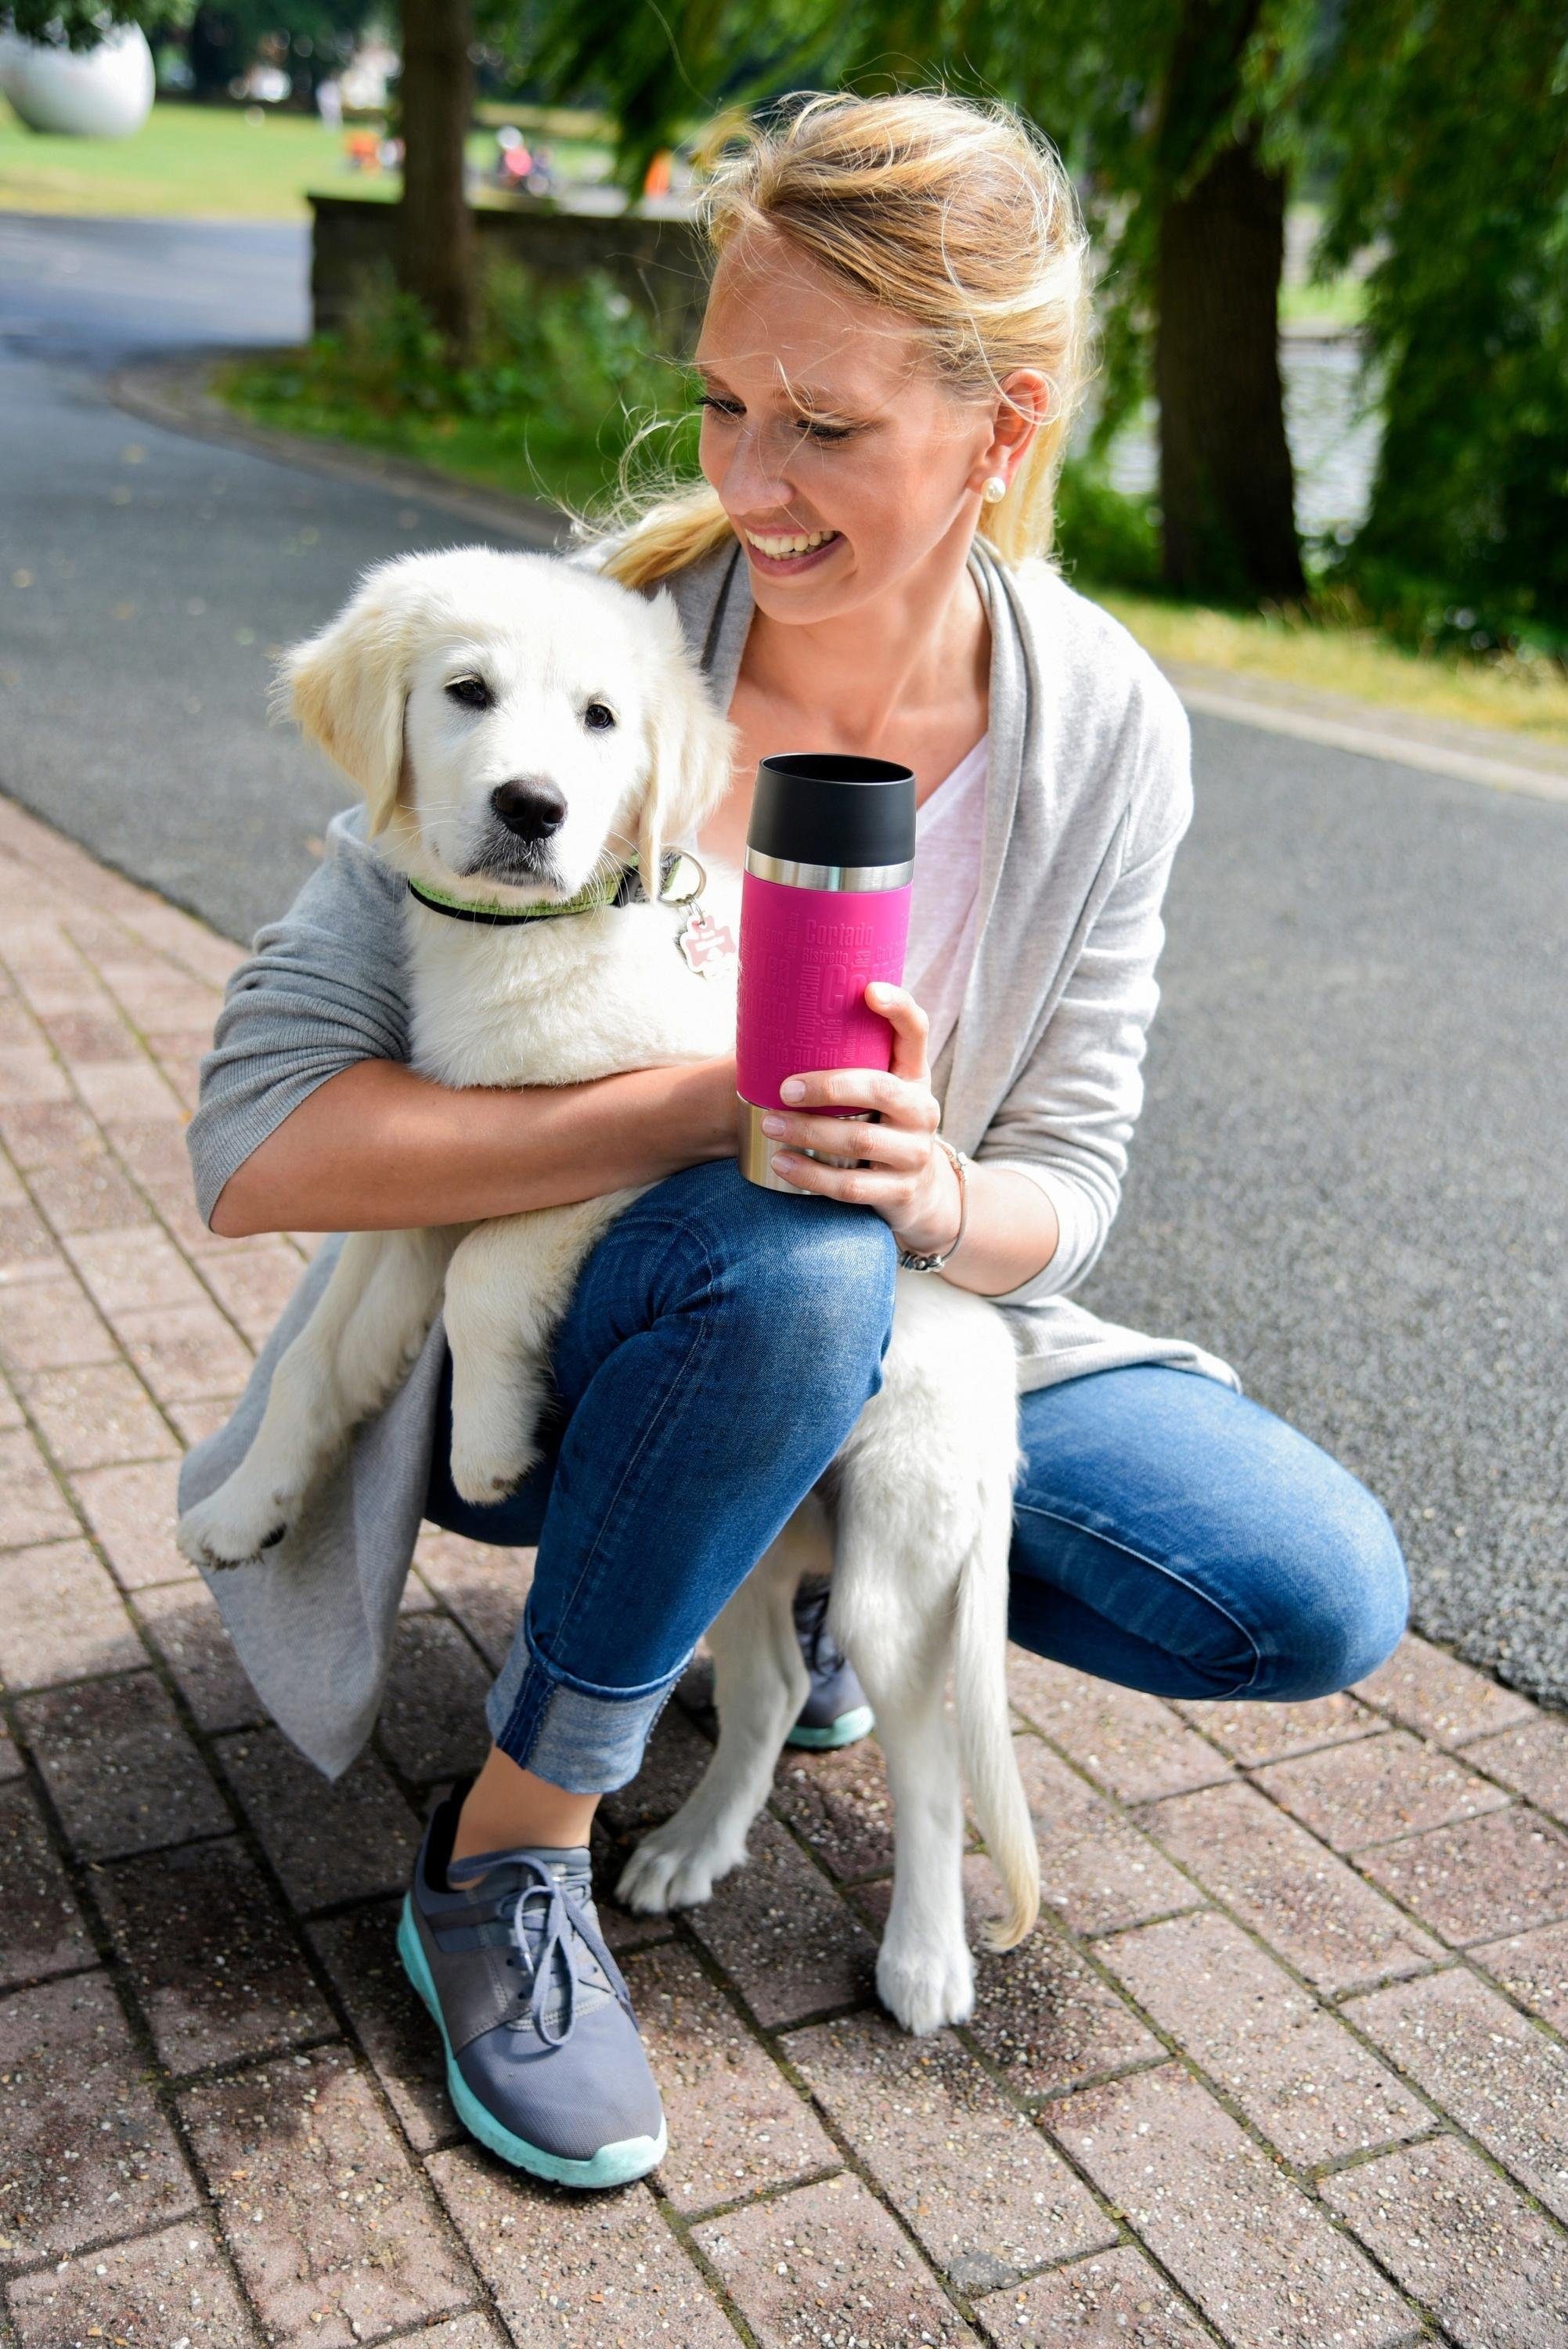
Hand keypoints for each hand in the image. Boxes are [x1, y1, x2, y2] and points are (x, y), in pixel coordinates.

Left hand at [761, 984, 962, 1256]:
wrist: (920, 1191)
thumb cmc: (880, 1125)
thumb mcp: (877, 1091)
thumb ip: (846, 1063)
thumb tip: (767, 1027)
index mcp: (914, 1075)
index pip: (916, 1031)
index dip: (898, 1009)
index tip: (868, 990)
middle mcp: (921, 1110)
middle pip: (880, 1090)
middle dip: (829, 1087)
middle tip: (784, 1088)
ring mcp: (915, 1153)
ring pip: (860, 1140)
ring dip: (808, 1132)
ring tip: (769, 1123)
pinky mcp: (900, 1191)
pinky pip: (851, 1185)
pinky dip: (811, 1175)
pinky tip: (781, 1162)